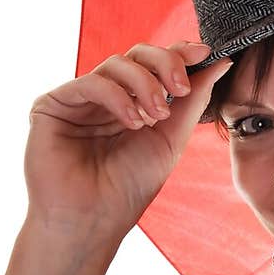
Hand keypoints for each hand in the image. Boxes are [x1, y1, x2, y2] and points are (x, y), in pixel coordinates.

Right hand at [24, 41, 232, 242]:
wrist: (92, 221)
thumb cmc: (128, 188)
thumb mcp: (171, 139)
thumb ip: (193, 100)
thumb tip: (220, 63)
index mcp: (132, 104)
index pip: (154, 66)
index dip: (179, 53)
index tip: (206, 53)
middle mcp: (105, 98)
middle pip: (136, 55)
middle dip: (165, 64)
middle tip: (180, 88)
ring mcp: (79, 100)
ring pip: (116, 64)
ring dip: (144, 85)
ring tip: (155, 116)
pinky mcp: (52, 105)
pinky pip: (90, 82)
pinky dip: (117, 97)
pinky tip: (131, 122)